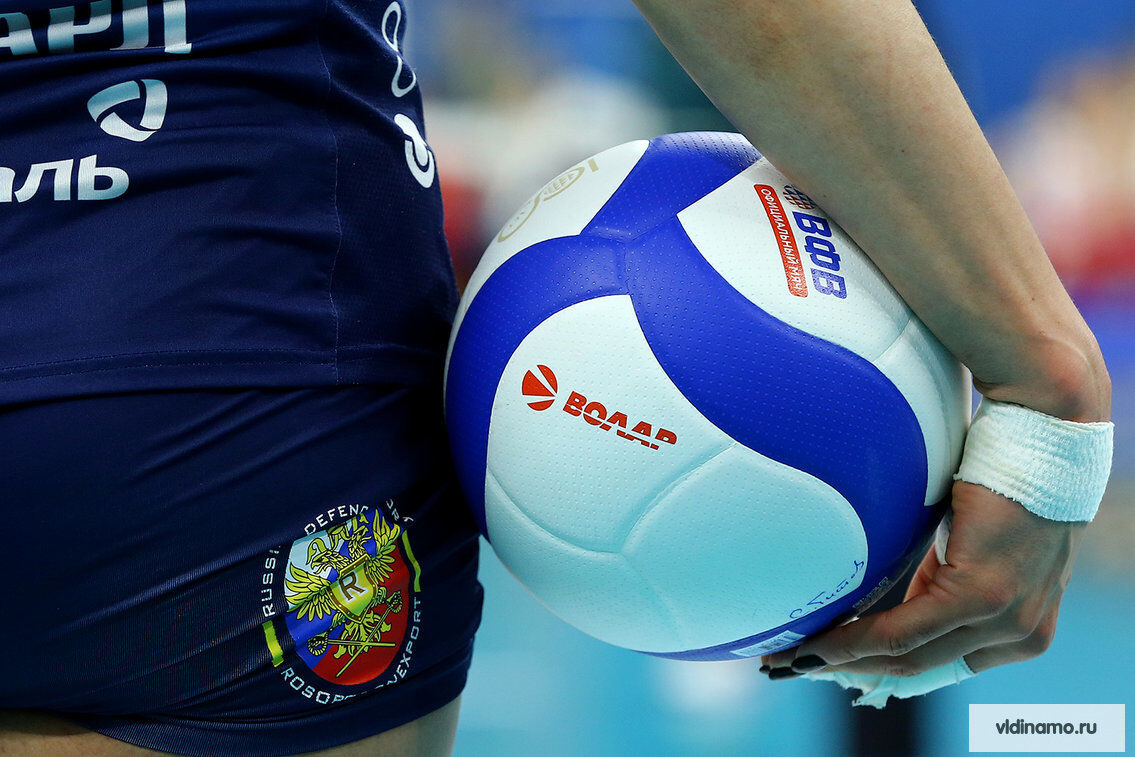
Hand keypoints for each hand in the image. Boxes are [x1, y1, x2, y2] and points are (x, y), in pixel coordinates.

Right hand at [762, 480, 1084, 678]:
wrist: (1044, 431)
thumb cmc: (1004, 475)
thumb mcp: (975, 545)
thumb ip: (943, 579)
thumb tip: (889, 596)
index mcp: (1024, 626)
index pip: (941, 664)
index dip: (882, 670)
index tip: (833, 666)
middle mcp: (1022, 632)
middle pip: (919, 668)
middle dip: (853, 671)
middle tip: (799, 664)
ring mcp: (1007, 616)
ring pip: (908, 656)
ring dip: (846, 658)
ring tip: (799, 655)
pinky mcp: (984, 592)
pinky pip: (907, 629)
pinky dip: (858, 637)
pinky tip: (822, 638)